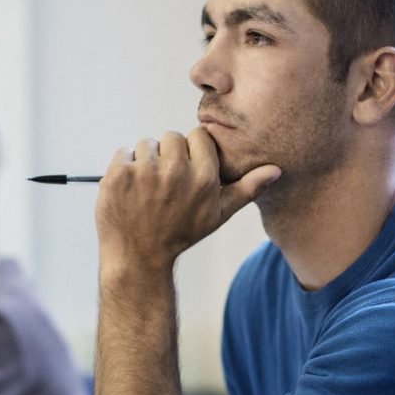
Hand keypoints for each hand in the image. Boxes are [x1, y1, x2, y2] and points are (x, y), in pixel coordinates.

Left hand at [95, 127, 279, 273]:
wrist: (138, 257)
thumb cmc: (181, 234)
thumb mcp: (218, 214)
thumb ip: (246, 189)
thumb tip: (275, 170)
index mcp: (204, 178)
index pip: (199, 136)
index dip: (192, 152)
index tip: (186, 172)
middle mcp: (176, 171)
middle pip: (172, 136)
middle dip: (168, 156)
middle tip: (164, 186)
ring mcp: (145, 172)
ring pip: (147, 144)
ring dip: (145, 162)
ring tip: (147, 191)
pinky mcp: (119, 174)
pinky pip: (124, 152)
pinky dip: (124, 168)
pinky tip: (129, 192)